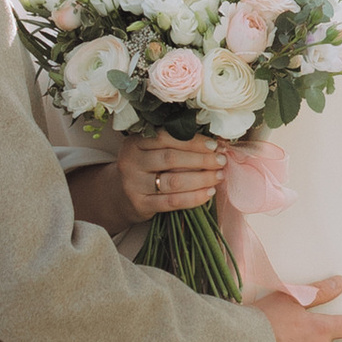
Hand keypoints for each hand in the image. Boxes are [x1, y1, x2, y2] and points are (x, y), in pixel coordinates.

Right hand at [107, 130, 227, 227]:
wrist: (120, 196)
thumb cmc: (146, 168)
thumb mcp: (151, 150)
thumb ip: (175, 144)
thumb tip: (215, 145)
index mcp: (134, 142)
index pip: (166, 137)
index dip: (193, 141)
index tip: (214, 145)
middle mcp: (130, 161)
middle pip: (171, 159)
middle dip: (201, 159)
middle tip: (221, 161)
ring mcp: (134, 184)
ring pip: (173, 181)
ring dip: (201, 179)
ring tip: (218, 176)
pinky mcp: (140, 205)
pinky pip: (172, 202)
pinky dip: (194, 198)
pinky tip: (208, 193)